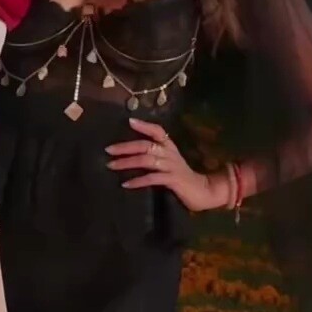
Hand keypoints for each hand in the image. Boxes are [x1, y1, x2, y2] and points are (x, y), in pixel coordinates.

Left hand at [105, 120, 227, 211]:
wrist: (203, 190)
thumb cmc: (181, 176)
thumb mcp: (169, 162)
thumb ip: (154, 155)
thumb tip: (130, 153)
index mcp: (169, 147)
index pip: (157, 131)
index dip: (144, 125)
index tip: (129, 121)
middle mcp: (170, 153)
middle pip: (145, 145)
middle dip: (125, 147)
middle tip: (108, 150)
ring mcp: (171, 166)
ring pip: (146, 160)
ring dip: (127, 162)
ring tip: (111, 166)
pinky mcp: (173, 180)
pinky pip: (152, 178)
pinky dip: (138, 181)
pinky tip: (126, 184)